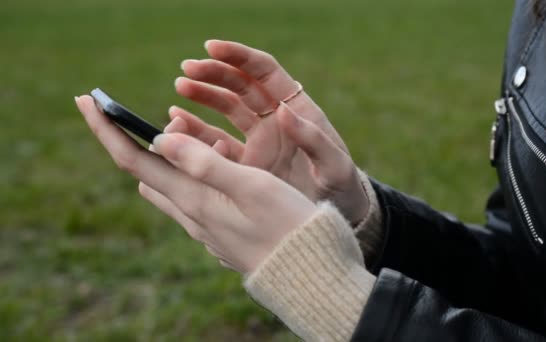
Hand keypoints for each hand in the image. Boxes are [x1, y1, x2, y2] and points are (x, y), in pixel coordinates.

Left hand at [75, 95, 316, 272]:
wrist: (308, 273)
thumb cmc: (288, 226)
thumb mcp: (251, 187)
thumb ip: (206, 162)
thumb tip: (163, 138)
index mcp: (193, 198)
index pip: (134, 159)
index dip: (106, 128)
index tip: (85, 99)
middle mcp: (191, 213)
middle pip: (144, 172)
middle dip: (126, 139)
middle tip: (127, 113)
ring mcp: (204, 225)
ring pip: (165, 185)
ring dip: (158, 157)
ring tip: (169, 136)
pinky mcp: (219, 230)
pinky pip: (189, 196)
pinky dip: (185, 172)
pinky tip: (206, 167)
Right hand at [170, 40, 368, 223]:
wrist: (335, 219)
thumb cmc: (342, 189)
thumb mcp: (335, 166)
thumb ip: (313, 140)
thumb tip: (284, 110)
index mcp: (297, 110)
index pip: (265, 72)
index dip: (239, 57)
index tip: (212, 48)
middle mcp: (274, 120)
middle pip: (240, 85)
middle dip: (213, 73)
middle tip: (186, 69)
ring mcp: (258, 141)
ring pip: (225, 109)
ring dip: (201, 96)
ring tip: (179, 88)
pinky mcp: (245, 164)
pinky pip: (217, 142)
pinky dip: (197, 129)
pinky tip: (177, 120)